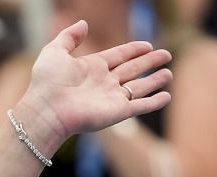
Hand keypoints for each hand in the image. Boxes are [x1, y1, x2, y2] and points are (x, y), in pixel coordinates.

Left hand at [17, 21, 171, 151]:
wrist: (47, 110)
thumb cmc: (47, 82)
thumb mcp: (54, 51)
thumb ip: (69, 36)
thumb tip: (83, 23)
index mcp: (92, 67)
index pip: (119, 56)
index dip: (134, 50)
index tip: (147, 45)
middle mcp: (104, 83)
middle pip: (133, 70)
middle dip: (149, 62)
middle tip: (166, 54)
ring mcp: (112, 98)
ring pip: (140, 87)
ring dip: (155, 81)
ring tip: (169, 73)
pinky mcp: (118, 112)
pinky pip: (141, 106)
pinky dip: (154, 102)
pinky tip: (166, 96)